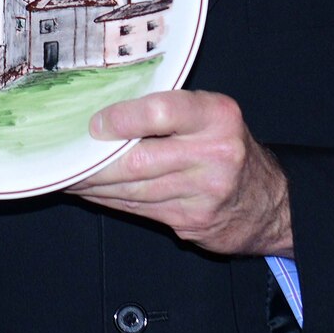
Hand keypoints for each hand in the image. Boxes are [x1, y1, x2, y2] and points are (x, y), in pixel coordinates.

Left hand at [64, 90, 293, 256]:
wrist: (270, 201)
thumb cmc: (226, 145)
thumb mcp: (209, 115)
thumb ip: (167, 111)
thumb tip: (102, 113)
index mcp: (216, 116)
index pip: (161, 113)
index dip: (121, 119)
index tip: (94, 125)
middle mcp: (215, 155)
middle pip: (139, 161)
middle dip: (94, 163)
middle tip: (63, 158)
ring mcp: (205, 194)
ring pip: (133, 190)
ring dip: (93, 185)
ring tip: (67, 175)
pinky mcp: (193, 222)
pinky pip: (138, 210)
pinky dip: (109, 200)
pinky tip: (91, 192)